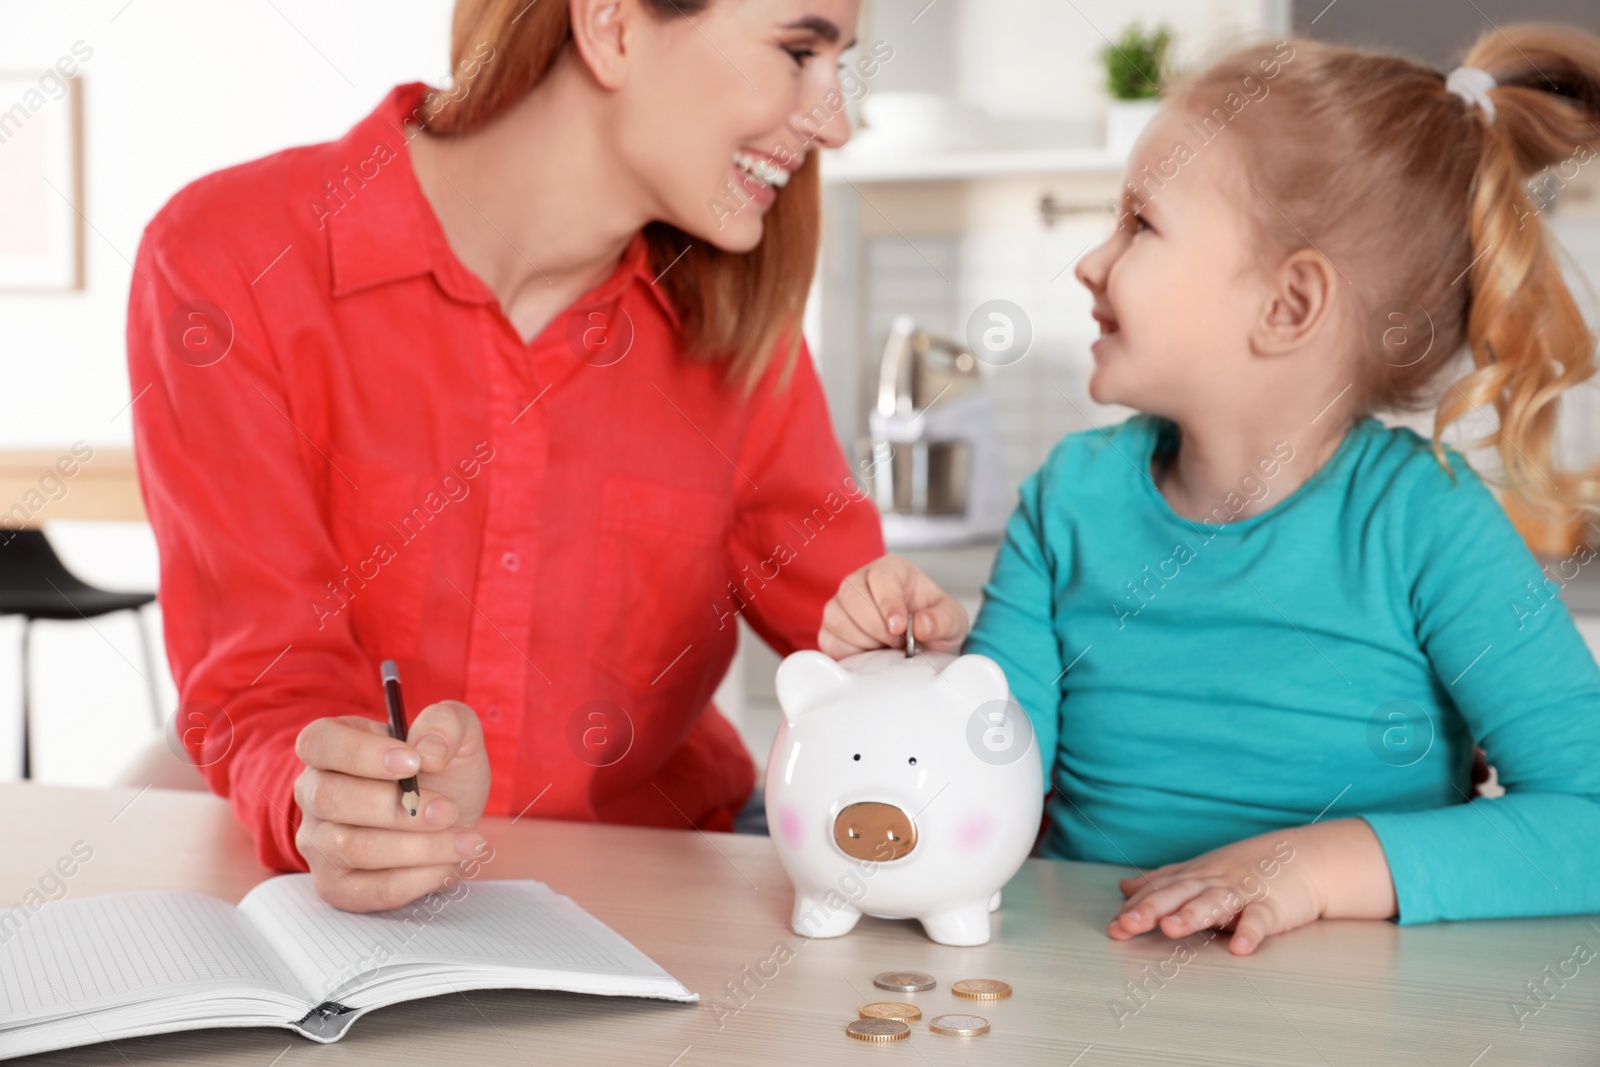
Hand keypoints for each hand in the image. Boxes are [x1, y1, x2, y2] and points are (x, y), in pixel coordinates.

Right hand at [293, 700, 491, 911]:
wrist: (452, 820)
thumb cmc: (442, 772)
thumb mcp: (456, 734)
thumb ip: (446, 723)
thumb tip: (429, 749)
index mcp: (332, 746)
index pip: (319, 743)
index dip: (360, 753)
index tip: (413, 763)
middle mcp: (314, 794)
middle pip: (331, 799)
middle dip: (396, 808)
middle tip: (446, 810)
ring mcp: (319, 843)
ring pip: (353, 848)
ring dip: (417, 847)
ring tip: (466, 841)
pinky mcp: (338, 885)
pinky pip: (370, 889)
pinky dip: (416, 879)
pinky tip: (449, 865)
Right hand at [818, 554, 967, 658]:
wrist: (923, 645)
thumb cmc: (933, 623)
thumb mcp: (952, 620)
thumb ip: (942, 620)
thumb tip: (920, 625)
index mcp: (892, 570)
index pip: (881, 576)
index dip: (888, 602)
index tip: (900, 627)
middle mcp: (861, 581)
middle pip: (851, 595)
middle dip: (876, 626)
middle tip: (898, 641)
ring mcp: (842, 605)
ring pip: (836, 618)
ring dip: (864, 640)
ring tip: (887, 647)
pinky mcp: (831, 630)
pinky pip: (829, 641)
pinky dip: (849, 653)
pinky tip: (870, 654)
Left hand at [1106, 820, 1395, 955]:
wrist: (1302, 859)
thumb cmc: (1247, 868)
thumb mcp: (1199, 872)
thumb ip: (1162, 882)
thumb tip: (1124, 887)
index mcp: (1194, 877)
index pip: (1158, 891)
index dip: (1135, 907)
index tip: (1113, 926)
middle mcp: (1212, 882)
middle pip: (1177, 895)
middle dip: (1150, 910)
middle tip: (1126, 925)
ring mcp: (1241, 893)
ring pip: (1213, 904)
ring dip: (1192, 915)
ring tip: (1171, 929)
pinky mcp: (1272, 906)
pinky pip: (1259, 920)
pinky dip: (1250, 933)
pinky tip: (1240, 948)